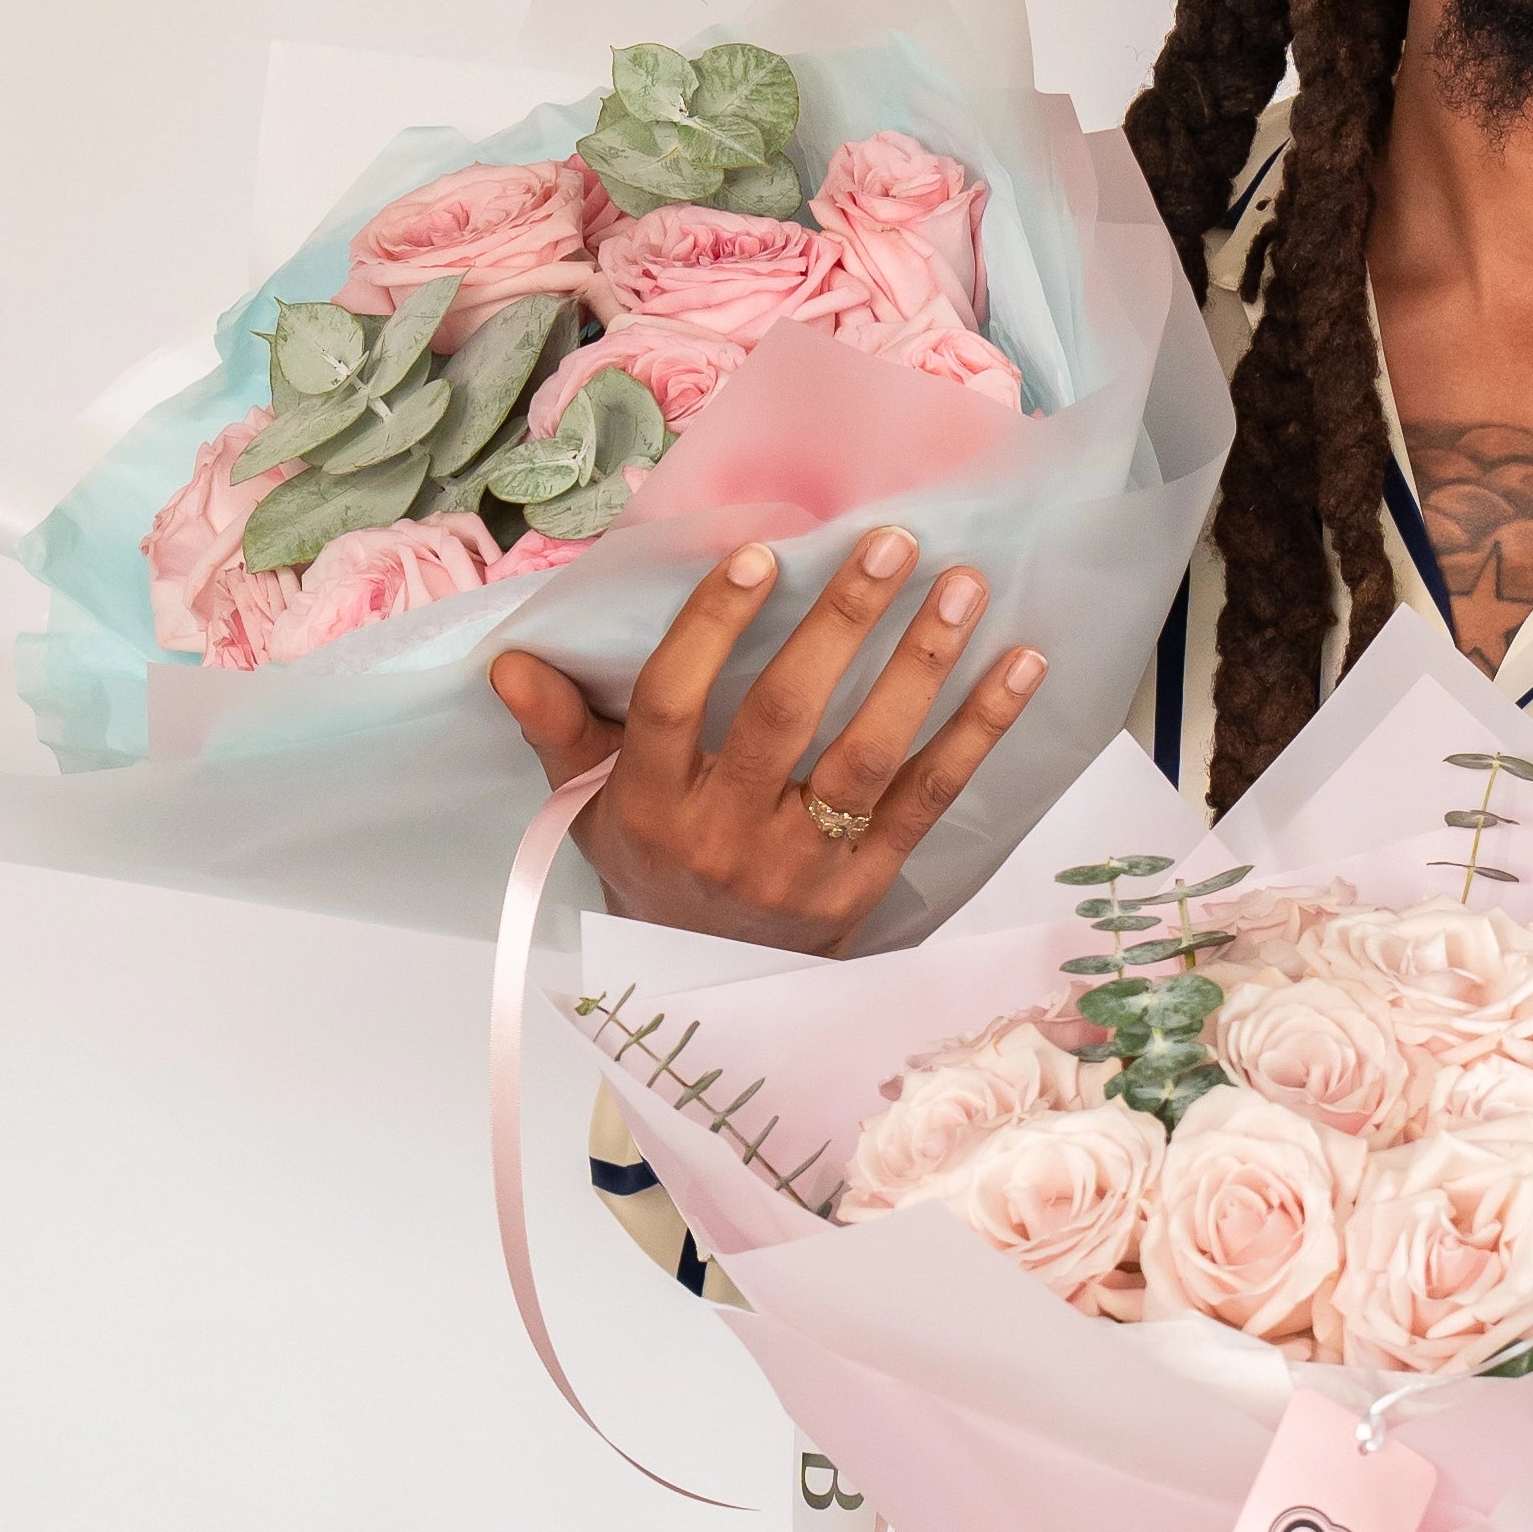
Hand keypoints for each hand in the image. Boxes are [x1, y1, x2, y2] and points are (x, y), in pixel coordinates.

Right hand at [489, 525, 1044, 955]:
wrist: (709, 988)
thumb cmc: (650, 863)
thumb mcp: (587, 806)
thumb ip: (559, 730)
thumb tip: (510, 661)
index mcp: (650, 807)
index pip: (674, 706)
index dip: (712, 631)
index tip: (760, 556)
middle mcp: (727, 836)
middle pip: (786, 719)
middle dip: (841, 626)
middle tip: (890, 544)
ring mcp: (805, 863)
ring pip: (869, 758)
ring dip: (922, 667)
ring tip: (964, 587)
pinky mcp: (871, 881)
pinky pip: (932, 798)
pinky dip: (980, 730)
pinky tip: (1023, 664)